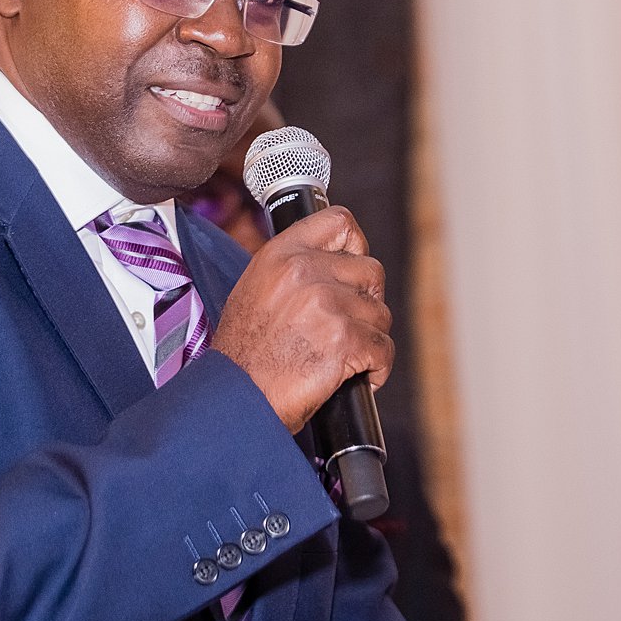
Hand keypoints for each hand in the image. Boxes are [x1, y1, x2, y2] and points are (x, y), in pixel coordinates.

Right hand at [210, 206, 391, 431]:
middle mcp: (304, 272)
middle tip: (352, 325)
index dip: (356, 246)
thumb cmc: (244, 354)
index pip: (340, 222)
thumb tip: (333, 264)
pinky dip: (378, 368)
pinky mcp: (343, 340)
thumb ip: (291, 269)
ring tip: (347, 357)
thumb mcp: (255, 290)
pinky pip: (383, 348)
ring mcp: (326, 304)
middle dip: (367, 302)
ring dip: (370, 339)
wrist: (236, 397)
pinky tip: (360, 376)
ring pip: (380, 314)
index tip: (356, 269)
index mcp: (281, 254)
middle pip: (371, 271)